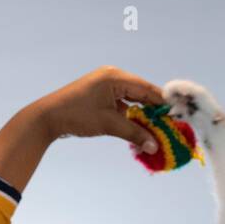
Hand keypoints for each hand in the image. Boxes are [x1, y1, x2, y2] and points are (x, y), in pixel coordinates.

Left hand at [31, 66, 164, 153]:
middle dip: (154, 112)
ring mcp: (106, 86)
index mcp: (115, 77)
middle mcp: (113, 77)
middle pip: (141, 94)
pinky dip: (130, 118)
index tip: (177, 116)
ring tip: (156, 132)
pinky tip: (139, 131)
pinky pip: (122, 106)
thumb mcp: (108, 124)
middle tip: (169, 127)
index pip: (147, 89)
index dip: (163, 103)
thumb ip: (134, 133)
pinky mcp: (101, 97)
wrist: (47, 118)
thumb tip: (154, 146)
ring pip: (132, 101)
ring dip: (142, 117)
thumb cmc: (76, 115)